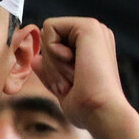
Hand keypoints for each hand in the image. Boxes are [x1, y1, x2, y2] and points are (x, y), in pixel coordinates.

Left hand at [33, 16, 132, 130]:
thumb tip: (36, 60)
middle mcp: (95, 35)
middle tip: (70, 82)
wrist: (102, 112)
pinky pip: (49, 27)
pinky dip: (52, 52)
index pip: (53, 46)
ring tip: (73, 76)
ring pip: (47, 34)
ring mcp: (93, 28)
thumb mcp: (63, 89)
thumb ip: (50, 72)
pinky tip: (72, 63)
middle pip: (47, 39)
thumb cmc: (87, 109)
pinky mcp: (88, 26)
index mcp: (93, 47)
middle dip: (50, 65)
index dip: (51, 68)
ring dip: (52, 63)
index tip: (69, 85)